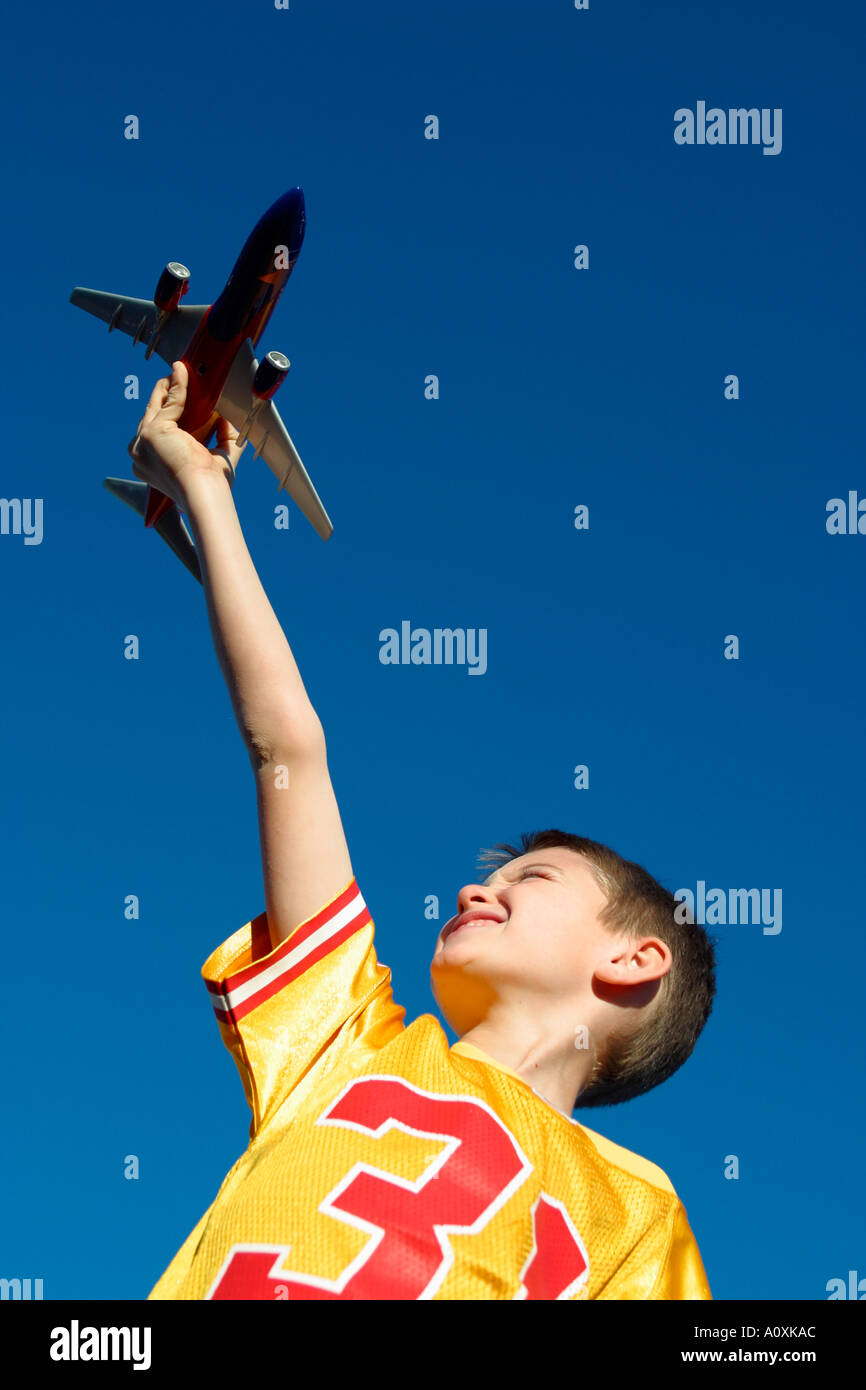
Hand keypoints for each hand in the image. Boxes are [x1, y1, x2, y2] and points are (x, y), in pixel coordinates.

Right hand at [128, 360, 245, 508]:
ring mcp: (142, 442)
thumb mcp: (217, 456)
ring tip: (185, 369)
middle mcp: (140, 453)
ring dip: (173, 386)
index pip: (161, 428)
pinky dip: (178, 384)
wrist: (204, 492)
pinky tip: (183, 371)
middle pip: (155, 413)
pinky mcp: (152, 432)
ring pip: (159, 405)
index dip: (174, 409)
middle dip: (171, 393)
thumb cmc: (210, 485)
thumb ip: (220, 435)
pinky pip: (169, 402)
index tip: (190, 394)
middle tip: (185, 375)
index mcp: (151, 462)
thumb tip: (225, 416)